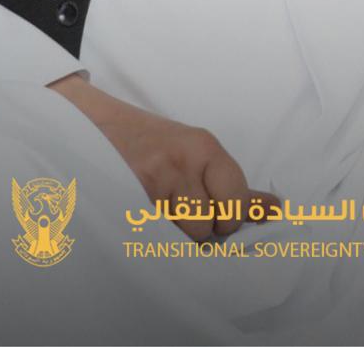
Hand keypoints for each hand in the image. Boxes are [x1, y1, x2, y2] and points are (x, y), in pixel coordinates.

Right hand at [48, 75, 276, 240]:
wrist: (88, 124)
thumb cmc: (149, 145)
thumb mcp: (196, 155)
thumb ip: (235, 187)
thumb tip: (275, 211)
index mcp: (203, 147)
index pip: (236, 203)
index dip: (227, 220)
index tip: (214, 218)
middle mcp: (179, 161)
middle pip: (208, 227)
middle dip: (197, 232)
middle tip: (177, 214)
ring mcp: (146, 181)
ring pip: (177, 238)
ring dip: (168, 237)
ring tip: (154, 215)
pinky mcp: (116, 199)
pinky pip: (146, 238)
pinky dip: (144, 239)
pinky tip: (136, 222)